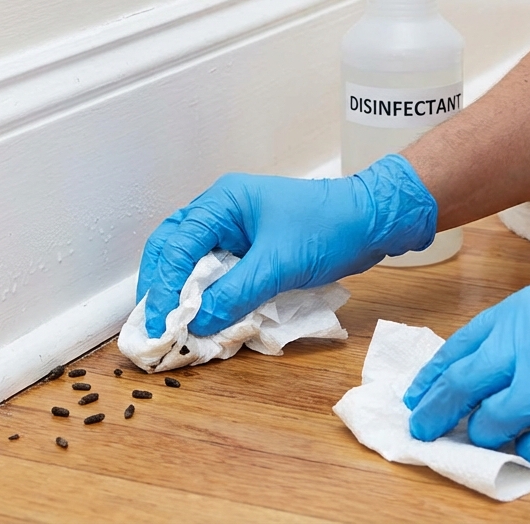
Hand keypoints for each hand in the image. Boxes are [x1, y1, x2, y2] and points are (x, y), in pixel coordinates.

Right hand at [137, 154, 436, 337]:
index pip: (176, 244)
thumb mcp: (279, 264)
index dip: (163, 286)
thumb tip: (197, 323)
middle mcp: (222, 212)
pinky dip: (210, 295)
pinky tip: (207, 318)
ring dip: (184, 294)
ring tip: (177, 326)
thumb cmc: (329, 228)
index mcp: (223, 202)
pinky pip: (219, 272)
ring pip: (195, 263)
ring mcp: (236, 230)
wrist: (373, 221)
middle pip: (174, 249)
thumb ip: (235, 294)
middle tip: (157, 325)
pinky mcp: (252, 249)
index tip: (159, 323)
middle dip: (163, 287)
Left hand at [402, 250, 529, 466]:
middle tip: (425, 431)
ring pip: (495, 423)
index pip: (459, 349)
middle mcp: (529, 344)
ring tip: (490, 439)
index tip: (417, 396)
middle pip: (463, 388)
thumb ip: (524, 332)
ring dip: (487, 436)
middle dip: (437, 414)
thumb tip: (492, 368)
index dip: (432, 378)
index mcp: (522, 312)